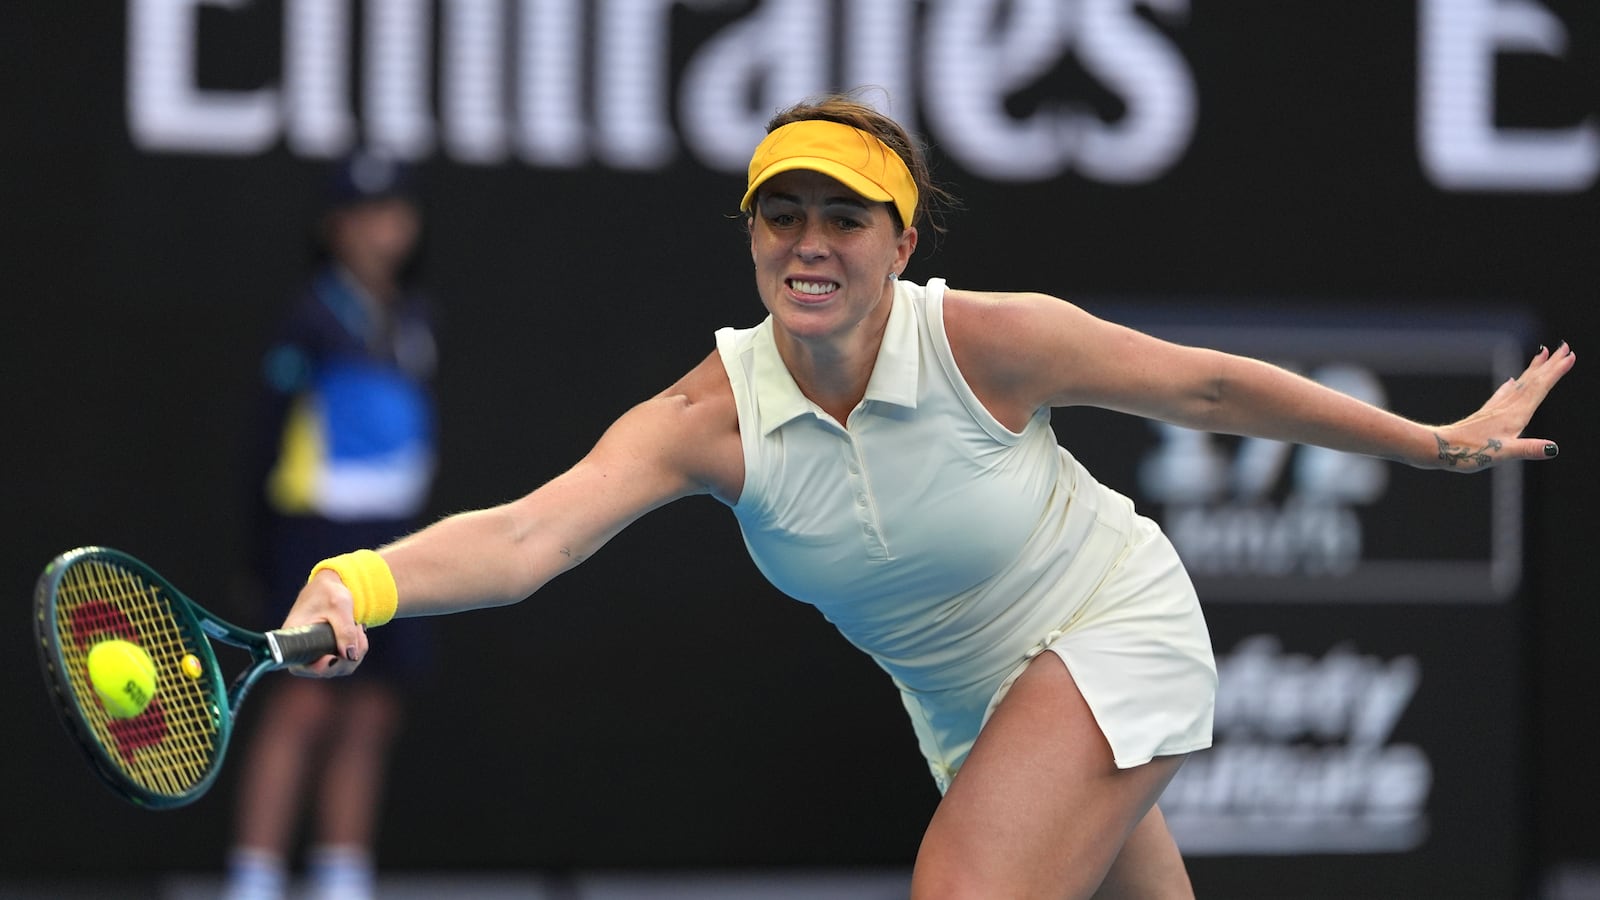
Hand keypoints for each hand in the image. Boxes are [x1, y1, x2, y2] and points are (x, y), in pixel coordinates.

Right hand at [282, 569, 368, 675]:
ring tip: (358, 627)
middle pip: (323, 671)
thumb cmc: (329, 591)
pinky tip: (358, 632)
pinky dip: (357, 650)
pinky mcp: (326, 652)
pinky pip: (345, 661)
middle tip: (358, 634)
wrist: (332, 586)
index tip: (334, 658)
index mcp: (294, 634)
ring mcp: (314, 652)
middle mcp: (301, 648)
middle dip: (346, 657)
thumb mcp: (339, 606)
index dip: (318, 668)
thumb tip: (350, 656)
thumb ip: (345, 630)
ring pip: (338, 667)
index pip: (300, 665)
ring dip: (356, 652)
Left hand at [1431, 342, 1574, 470]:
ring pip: (1519, 384)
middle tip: (1564, 347)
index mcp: (1515, 415)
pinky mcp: (1485, 415)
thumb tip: (1552, 449)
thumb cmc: (1469, 453)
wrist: (1438, 448)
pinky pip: (1503, 394)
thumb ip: (1528, 449)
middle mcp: (1506, 408)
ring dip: (1533, 370)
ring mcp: (1495, 410)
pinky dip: (1511, 385)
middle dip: (1549, 365)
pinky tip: (1511, 381)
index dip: (1555, 372)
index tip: (1569, 356)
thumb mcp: (1503, 454)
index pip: (1540, 388)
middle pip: (1532, 381)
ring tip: (1543, 355)